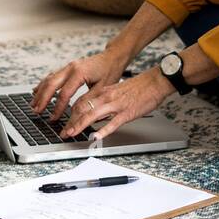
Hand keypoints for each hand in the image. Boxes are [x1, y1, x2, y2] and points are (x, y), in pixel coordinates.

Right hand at [31, 49, 126, 122]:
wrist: (112, 57)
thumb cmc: (110, 72)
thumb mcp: (102, 88)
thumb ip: (88, 100)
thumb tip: (75, 113)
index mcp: (79, 73)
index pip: (64, 94)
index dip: (58, 108)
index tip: (54, 118)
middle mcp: (71, 68)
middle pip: (51, 84)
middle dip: (42, 99)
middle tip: (36, 112)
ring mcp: (68, 66)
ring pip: (49, 79)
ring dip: (40, 92)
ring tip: (33, 105)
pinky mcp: (68, 68)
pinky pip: (52, 76)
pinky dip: (43, 85)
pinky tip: (36, 91)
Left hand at [59, 68, 174, 140]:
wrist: (155, 81)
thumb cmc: (138, 87)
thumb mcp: (116, 91)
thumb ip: (104, 101)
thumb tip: (94, 113)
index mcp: (103, 91)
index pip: (80, 103)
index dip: (69, 114)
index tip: (64, 124)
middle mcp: (106, 97)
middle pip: (82, 109)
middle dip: (70, 122)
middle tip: (64, 133)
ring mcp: (116, 105)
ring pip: (93, 115)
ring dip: (80, 126)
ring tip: (72, 134)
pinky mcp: (127, 113)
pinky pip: (112, 123)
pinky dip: (103, 130)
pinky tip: (96, 137)